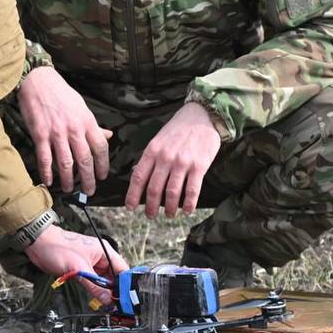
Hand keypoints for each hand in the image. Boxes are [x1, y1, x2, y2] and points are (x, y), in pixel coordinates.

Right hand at [17, 66, 111, 194]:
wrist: (38, 81)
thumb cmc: (61, 94)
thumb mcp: (82, 107)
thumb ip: (93, 125)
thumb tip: (108, 136)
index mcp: (87, 122)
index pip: (100, 148)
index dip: (103, 165)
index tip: (102, 176)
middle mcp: (74, 129)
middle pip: (85, 160)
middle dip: (88, 179)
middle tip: (89, 190)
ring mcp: (56, 133)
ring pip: (66, 163)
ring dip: (68, 180)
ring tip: (69, 189)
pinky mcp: (40, 134)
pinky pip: (45, 158)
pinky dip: (47, 172)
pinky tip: (49, 181)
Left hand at [24, 226, 128, 307]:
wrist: (38, 243)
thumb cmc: (57, 247)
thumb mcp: (78, 268)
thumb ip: (94, 285)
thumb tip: (107, 299)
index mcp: (104, 251)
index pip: (123, 270)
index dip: (126, 284)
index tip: (126, 298)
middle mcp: (100, 257)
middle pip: (114, 277)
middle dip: (115, 290)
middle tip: (117, 305)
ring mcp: (91, 264)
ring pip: (103, 281)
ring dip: (105, 291)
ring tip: (108, 304)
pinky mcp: (81, 269)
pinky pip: (93, 282)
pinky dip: (95, 290)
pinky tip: (97, 298)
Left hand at [126, 102, 221, 218]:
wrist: (202, 116)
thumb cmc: (178, 129)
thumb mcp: (157, 140)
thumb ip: (149, 158)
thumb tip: (137, 175)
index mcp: (152, 151)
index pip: (138, 177)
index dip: (132, 195)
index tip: (130, 207)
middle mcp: (165, 158)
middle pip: (154, 189)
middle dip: (150, 206)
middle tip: (150, 216)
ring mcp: (182, 162)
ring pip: (172, 193)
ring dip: (169, 208)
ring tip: (169, 214)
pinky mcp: (199, 166)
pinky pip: (192, 190)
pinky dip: (188, 204)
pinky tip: (187, 210)